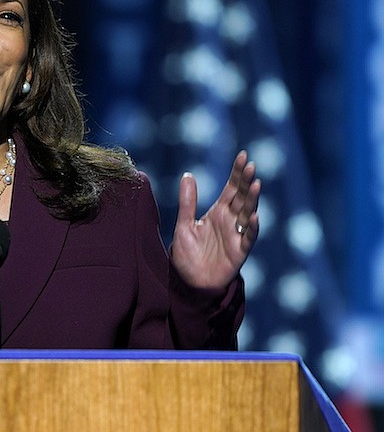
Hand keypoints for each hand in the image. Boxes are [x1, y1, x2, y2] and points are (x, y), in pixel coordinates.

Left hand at [170, 151, 260, 290]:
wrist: (190, 282)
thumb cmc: (188, 254)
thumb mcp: (184, 225)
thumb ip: (187, 202)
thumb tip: (188, 175)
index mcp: (218, 212)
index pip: (231, 188)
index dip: (237, 173)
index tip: (243, 156)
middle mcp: (230, 221)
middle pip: (241, 197)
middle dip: (246, 182)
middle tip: (250, 165)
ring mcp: (236, 235)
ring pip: (247, 213)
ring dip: (252, 199)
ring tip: (255, 184)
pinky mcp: (239, 251)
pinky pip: (248, 237)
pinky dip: (251, 227)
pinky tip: (253, 215)